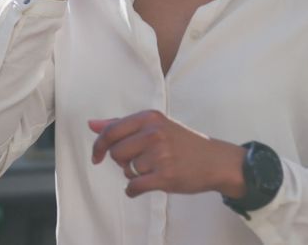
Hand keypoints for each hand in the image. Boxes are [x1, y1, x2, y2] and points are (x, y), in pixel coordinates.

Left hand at [89, 110, 246, 198]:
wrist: (215, 160)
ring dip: (134, 175)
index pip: (111, 131)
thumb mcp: (155, 126)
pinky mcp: (165, 176)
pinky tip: (145, 185)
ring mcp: (160, 154)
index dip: (99, 146)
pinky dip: (134, 190)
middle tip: (141, 161)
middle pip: (116, 152)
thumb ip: (122, 125)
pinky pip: (134, 186)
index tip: (97, 157)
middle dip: (122, 161)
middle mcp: (154, 132)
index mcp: (150, 117)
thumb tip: (91, 124)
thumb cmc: (182, 143)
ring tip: (153, 169)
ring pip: (127, 170)